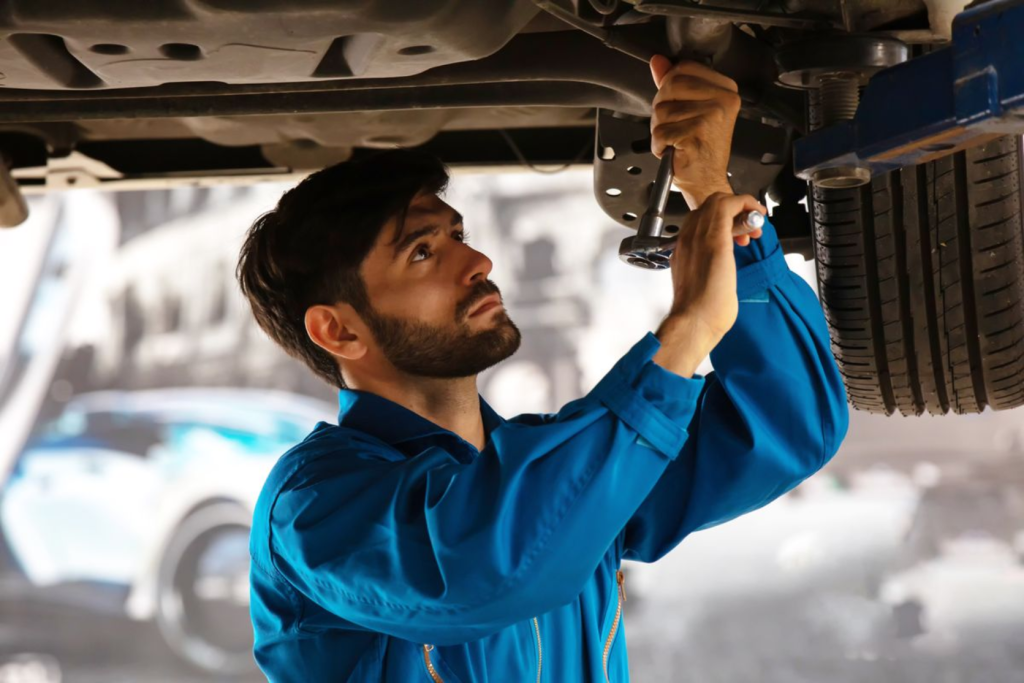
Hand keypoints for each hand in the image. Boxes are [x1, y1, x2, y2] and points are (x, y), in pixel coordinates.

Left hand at [649, 55, 740, 210]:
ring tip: (677, 140)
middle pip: (670, 85)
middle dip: (662, 108)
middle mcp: (723, 100)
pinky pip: (660, 131)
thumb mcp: (689, 109)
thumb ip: (673, 82)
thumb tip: (658, 62)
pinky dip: (659, 145)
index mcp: (726, 89)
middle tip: (676, 127)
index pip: (683, 68)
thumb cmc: (700, 149)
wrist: (707, 182)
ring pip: (662, 110)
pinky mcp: (697, 133)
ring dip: (660, 129)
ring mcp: (711, 116)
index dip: (670, 88)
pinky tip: (675, 150)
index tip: (679, 106)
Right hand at [653, 193, 767, 377]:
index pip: (702, 218)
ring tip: (754, 229)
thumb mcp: (700, 284)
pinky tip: (757, 218)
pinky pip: (730, 205)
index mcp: (683, 248)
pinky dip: (747, 205)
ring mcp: (698, 236)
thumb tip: (721, 268)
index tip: (740, 233)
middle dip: (735, 212)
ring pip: (719, 200)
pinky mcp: (715, 239)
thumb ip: (707, 269)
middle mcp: (687, 237)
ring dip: (743, 209)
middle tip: (750, 230)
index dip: (725, 220)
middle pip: (710, 205)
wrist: (694, 322)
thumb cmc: (699, 312)